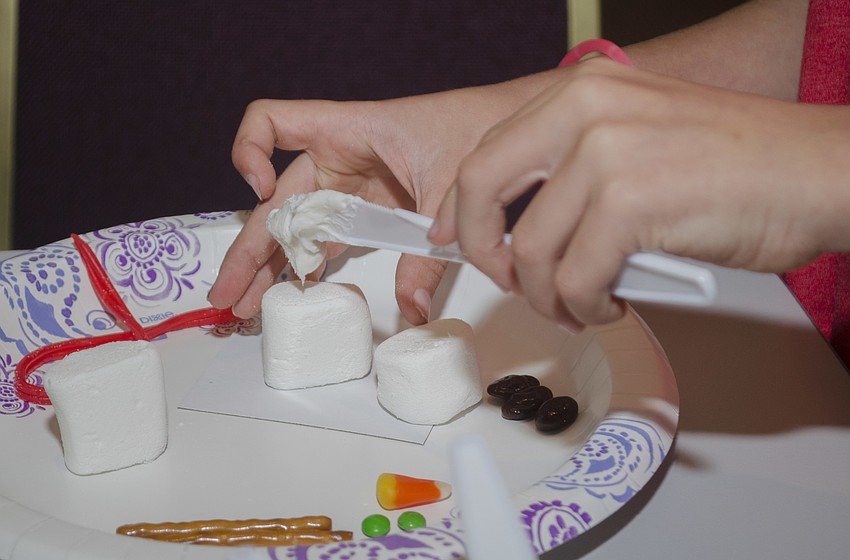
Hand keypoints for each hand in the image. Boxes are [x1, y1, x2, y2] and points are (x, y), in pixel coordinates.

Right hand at [208, 77, 555, 321]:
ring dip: (271, 266)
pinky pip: (329, 236)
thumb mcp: (450, 193)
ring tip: (247, 307)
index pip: (273, 120)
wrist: (515, 130)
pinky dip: (310, 264)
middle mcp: (339, 158)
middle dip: (249, 249)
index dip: (250, 151)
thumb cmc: (480, 130)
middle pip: (276, 200)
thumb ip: (427, 254)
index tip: (261, 191)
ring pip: (296, 225)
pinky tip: (293, 293)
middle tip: (227, 295)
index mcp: (349, 131)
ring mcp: (351, 185)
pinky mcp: (369, 208)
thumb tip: (411, 310)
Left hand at [431, 57, 849, 329]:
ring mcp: (607, 153)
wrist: (819, 171)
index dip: (459, 207)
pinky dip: (586, 306)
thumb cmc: (737, 165)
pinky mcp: (633, 202)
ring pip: (531, 249)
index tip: (451, 237)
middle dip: (482, 251)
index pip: (486, 152)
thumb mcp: (635, 140)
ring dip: (547, 294)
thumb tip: (520, 224)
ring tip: (580, 304)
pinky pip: (575, 279)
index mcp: (580, 91)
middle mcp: (585, 110)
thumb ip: (572, 169)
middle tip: (509, 281)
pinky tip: (610, 304)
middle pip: (481, 190)